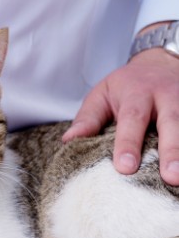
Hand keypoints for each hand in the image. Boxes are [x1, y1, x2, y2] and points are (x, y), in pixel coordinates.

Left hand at [63, 32, 178, 185]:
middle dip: (171, 150)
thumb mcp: (102, 94)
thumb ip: (88, 118)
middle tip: (170, 177)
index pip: (132, 120)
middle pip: (171, 123)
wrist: (160, 61)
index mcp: (138, 93)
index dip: (128, 144)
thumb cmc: (126, 85)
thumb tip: (69, 140)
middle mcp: (166, 97)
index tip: (125, 168)